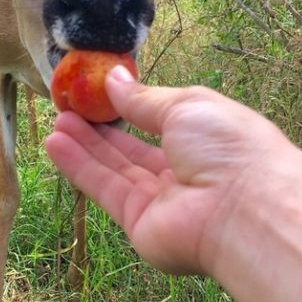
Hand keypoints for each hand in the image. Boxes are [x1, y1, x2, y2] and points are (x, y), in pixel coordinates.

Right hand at [45, 66, 292, 275]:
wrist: (244, 209)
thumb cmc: (228, 147)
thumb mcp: (187, 106)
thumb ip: (144, 98)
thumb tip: (113, 79)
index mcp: (206, 142)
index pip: (162, 123)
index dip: (130, 109)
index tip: (98, 93)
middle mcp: (185, 174)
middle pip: (134, 151)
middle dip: (101, 130)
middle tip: (68, 108)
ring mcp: (162, 202)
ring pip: (115, 170)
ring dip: (84, 147)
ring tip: (56, 123)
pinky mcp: (139, 223)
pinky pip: (106, 190)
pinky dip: (80, 168)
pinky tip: (57, 145)